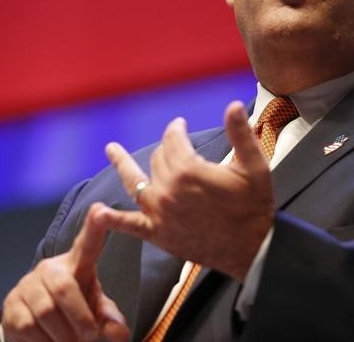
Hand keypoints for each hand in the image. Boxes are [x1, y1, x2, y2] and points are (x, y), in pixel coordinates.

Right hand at [1, 203, 129, 341]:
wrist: (36, 325)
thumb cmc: (74, 311)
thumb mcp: (96, 313)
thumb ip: (109, 319)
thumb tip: (118, 332)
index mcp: (77, 264)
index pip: (87, 243)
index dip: (94, 227)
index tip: (101, 210)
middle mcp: (50, 268)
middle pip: (64, 287)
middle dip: (80, 317)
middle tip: (89, 336)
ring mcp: (28, 285)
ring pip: (46, 312)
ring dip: (63, 335)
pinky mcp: (11, 305)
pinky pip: (28, 326)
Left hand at [101, 101, 273, 280]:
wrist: (252, 249)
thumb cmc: (255, 205)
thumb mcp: (253, 166)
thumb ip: (240, 133)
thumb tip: (232, 105)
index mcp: (189, 170)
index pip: (173, 139)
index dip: (176, 129)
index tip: (180, 125)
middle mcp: (168, 190)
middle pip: (159, 158)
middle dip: (167, 149)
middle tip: (177, 147)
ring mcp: (159, 213)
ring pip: (136, 182)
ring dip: (122, 164)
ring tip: (110, 150)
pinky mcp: (157, 233)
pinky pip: (129, 224)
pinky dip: (112, 219)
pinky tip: (98, 212)